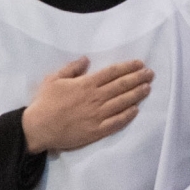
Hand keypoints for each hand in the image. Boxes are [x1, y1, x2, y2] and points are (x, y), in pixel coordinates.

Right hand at [21, 56, 152, 154]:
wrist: (39, 128)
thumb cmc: (45, 102)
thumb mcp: (54, 79)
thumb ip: (71, 68)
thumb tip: (86, 60)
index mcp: (86, 84)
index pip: (112, 73)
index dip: (127, 67)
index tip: (139, 64)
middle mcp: (95, 98)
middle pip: (121, 86)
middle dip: (138, 78)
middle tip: (150, 74)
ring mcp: (97, 115)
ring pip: (122, 102)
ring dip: (137, 94)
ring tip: (148, 88)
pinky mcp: (96, 130)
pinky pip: (116, 122)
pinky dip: (127, 116)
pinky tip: (136, 110)